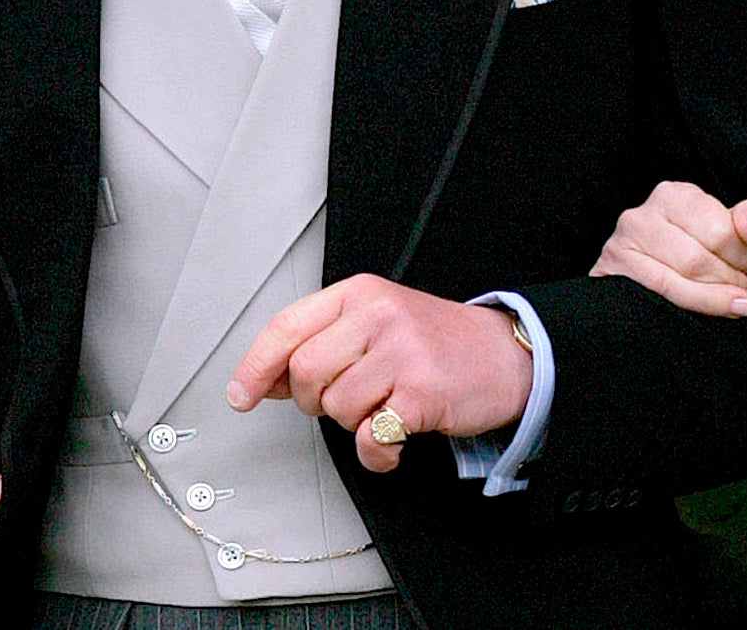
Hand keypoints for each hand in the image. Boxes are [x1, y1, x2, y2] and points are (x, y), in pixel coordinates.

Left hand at [227, 274, 532, 472]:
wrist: (505, 354)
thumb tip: (268, 379)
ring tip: (384, 408)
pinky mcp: (423, 391)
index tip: (241, 395)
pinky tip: (393, 441)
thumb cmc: (436, 342)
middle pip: (306, 372)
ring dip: (354, 423)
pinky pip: (371, 437)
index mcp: (361, 294)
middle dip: (316, 400)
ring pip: (336, 407)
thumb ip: (325, 342)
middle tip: (348, 399)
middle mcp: (379, 315)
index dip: (255, 366)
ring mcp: (402, 351)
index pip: (287, 326)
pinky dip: (376, 453)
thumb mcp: (378, 323)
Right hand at [591, 180, 746, 316]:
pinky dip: (694, 307)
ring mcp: (620, 246)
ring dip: (714, 297)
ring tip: (735, 301)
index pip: (718, 229)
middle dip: (728, 278)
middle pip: (697, 259)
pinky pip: (657, 296)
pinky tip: (715, 309)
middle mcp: (641, 216)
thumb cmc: (695, 243)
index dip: (741, 253)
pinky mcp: (611, 275)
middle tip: (743, 286)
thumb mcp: (726, 223)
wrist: (646, 268)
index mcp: (672, 195)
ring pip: (676, 281)